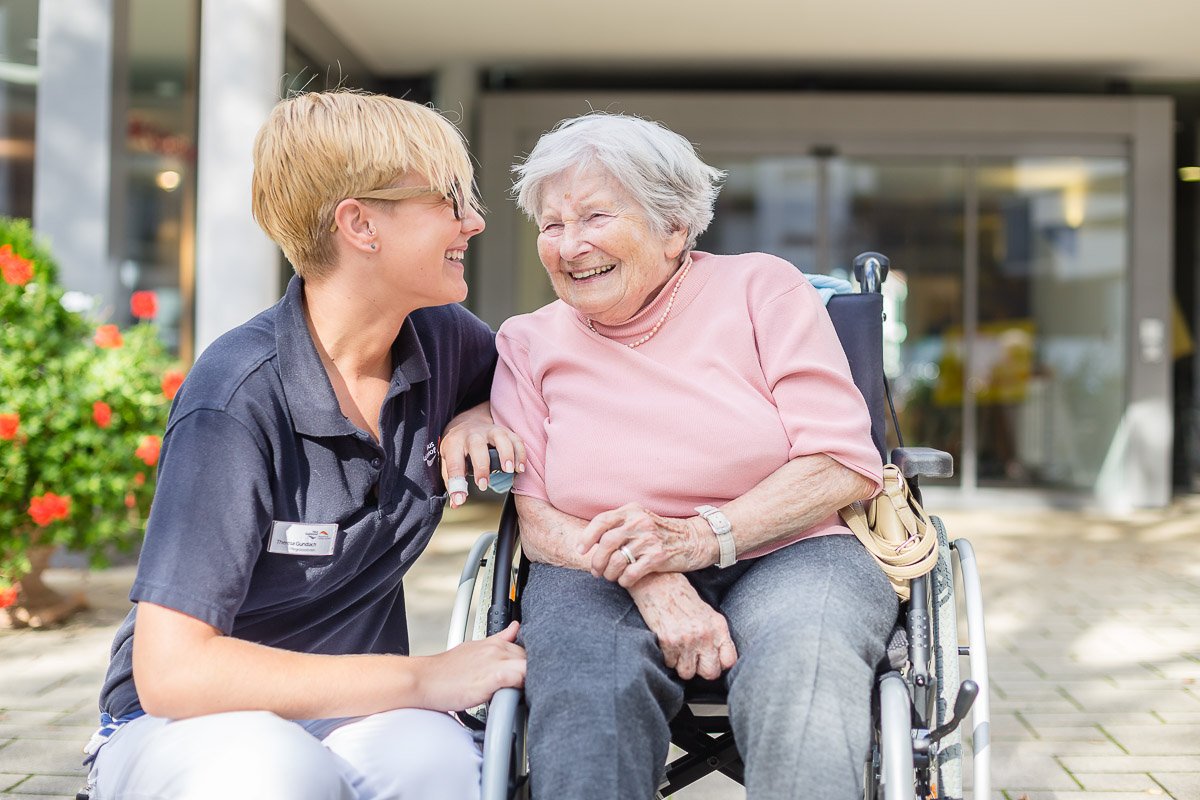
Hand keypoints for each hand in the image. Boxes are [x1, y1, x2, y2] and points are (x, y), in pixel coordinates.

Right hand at [412, 622, 525, 711]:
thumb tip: (514, 628)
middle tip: (526, 687)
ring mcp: (495, 661)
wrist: (423, 680)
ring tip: (523, 693)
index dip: (530, 662)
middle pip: (530, 657)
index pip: (526, 648)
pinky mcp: (492, 677)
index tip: (529, 672)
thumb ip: (498, 639)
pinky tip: (517, 694)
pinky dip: (523, 686)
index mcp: (493, 642)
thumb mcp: (474, 648)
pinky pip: (519, 677)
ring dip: (531, 679)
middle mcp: (496, 649)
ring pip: (529, 665)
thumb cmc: (445, 671)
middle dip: (533, 671)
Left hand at [440, 403, 525, 507]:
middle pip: (477, 446)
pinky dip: (520, 453)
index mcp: (454, 444)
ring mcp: (489, 430)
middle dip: (481, 467)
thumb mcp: (448, 462)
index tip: (460, 499)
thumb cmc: (457, 448)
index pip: (454, 464)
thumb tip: (456, 504)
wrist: (466, 422)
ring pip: (500, 437)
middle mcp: (471, 435)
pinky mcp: (504, 431)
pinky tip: (520, 469)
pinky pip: (515, 440)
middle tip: (483, 486)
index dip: (457, 483)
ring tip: (509, 471)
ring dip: (506, 454)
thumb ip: (452, 482)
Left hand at [577, 503, 717, 586]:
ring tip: (611, 576)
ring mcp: (650, 539)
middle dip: (596, 560)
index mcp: (632, 511)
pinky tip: (626, 581)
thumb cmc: (661, 533)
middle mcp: (640, 522)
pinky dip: (624, 580)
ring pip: (617, 560)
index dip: (587, 537)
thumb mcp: (640, 519)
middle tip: (596, 571)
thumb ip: (619, 525)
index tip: (581, 550)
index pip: (602, 521)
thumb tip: (591, 543)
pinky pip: (631, 573)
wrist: (694, 540)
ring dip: (609, 573)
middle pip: (607, 543)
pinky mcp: (659, 557)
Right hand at [630, 574, 736, 679]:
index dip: (719, 664)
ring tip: (677, 647)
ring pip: (687, 673)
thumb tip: (718, 659)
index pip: (729, 661)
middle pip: (710, 673)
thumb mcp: (706, 612)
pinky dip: (667, 657)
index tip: (710, 660)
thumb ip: (715, 635)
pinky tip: (666, 641)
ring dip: (681, 664)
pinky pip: (669, 664)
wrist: (657, 582)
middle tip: (692, 658)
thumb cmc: (681, 597)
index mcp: (718, 626)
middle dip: (700, 669)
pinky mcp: (668, 641)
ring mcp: (687, 639)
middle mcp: (705, 634)